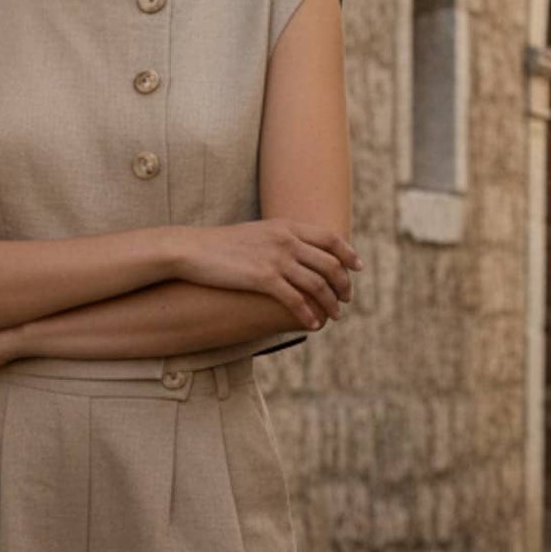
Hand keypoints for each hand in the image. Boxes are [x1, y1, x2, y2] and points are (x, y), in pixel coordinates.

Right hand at [173, 219, 362, 328]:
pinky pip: (295, 300)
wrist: (193, 249)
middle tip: (346, 298)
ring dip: (330, 303)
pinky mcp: (263, 279)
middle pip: (329, 263)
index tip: (358, 268)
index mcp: (287, 226)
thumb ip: (280, 239)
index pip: (330, 238)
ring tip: (335, 316)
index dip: (348, 254)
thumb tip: (296, 252)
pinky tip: (312, 325)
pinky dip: (308, 314)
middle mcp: (286, 240)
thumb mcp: (257, 234)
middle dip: (343, 284)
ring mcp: (276, 259)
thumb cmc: (221, 245)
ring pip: (317, 284)